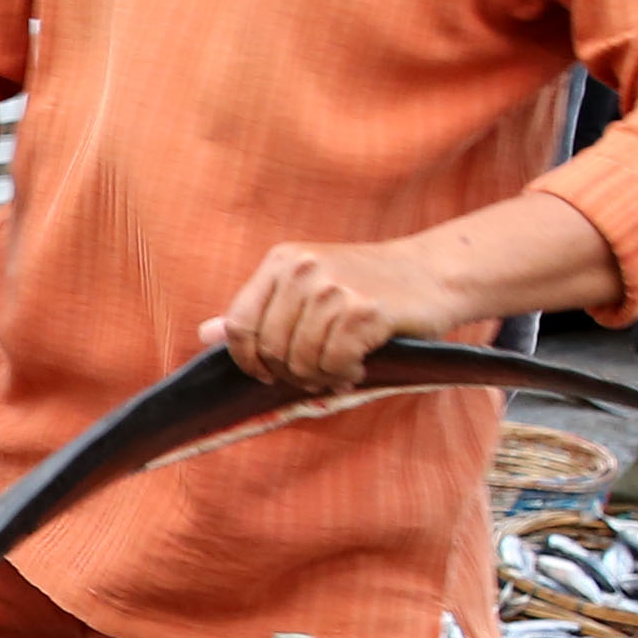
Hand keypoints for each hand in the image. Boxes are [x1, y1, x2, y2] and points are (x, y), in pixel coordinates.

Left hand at [201, 234, 469, 393]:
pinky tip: (359, 366)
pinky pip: (334, 363)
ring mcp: (333, 288)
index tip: (268, 374)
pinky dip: (344, 375)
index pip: (240, 325)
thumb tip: (205, 333)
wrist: (432, 272)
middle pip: (270, 348)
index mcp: (282, 261)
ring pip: (302, 360)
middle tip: (317, 374)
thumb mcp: (306, 288)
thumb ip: (259, 311)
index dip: (248, 360)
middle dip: (291, 373)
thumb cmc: (367, 285)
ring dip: (321, 376)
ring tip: (342, 368)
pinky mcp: (364, 310)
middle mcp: (303, 269)